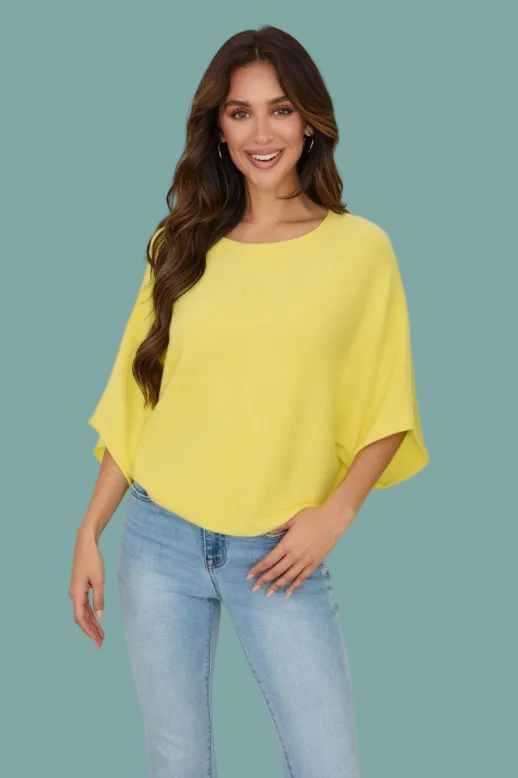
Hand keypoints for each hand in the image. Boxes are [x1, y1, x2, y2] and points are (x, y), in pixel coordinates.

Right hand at [69, 526, 105, 648]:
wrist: (85, 544)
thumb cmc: (92, 560)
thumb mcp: (99, 580)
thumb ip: (99, 599)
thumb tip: (100, 617)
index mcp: (76, 594)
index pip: (81, 618)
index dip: (88, 631)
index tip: (97, 641)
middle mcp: (74, 595)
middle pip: (81, 618)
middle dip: (91, 631)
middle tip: (101, 644)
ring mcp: (76, 592)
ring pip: (83, 613)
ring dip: (92, 624)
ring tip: (101, 635)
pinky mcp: (80, 588)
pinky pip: (84, 605)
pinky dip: (91, 614)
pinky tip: (98, 620)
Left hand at [246, 505, 350, 597]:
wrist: (332, 520)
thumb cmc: (311, 516)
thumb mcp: (292, 519)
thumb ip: (278, 527)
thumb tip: (266, 533)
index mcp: (287, 545)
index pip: (269, 560)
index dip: (258, 569)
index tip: (249, 576)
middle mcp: (294, 556)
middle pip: (276, 571)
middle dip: (264, 580)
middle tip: (254, 588)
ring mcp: (305, 561)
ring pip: (288, 577)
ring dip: (277, 586)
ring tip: (269, 594)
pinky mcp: (315, 563)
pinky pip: (303, 578)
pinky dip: (295, 586)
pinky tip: (288, 593)